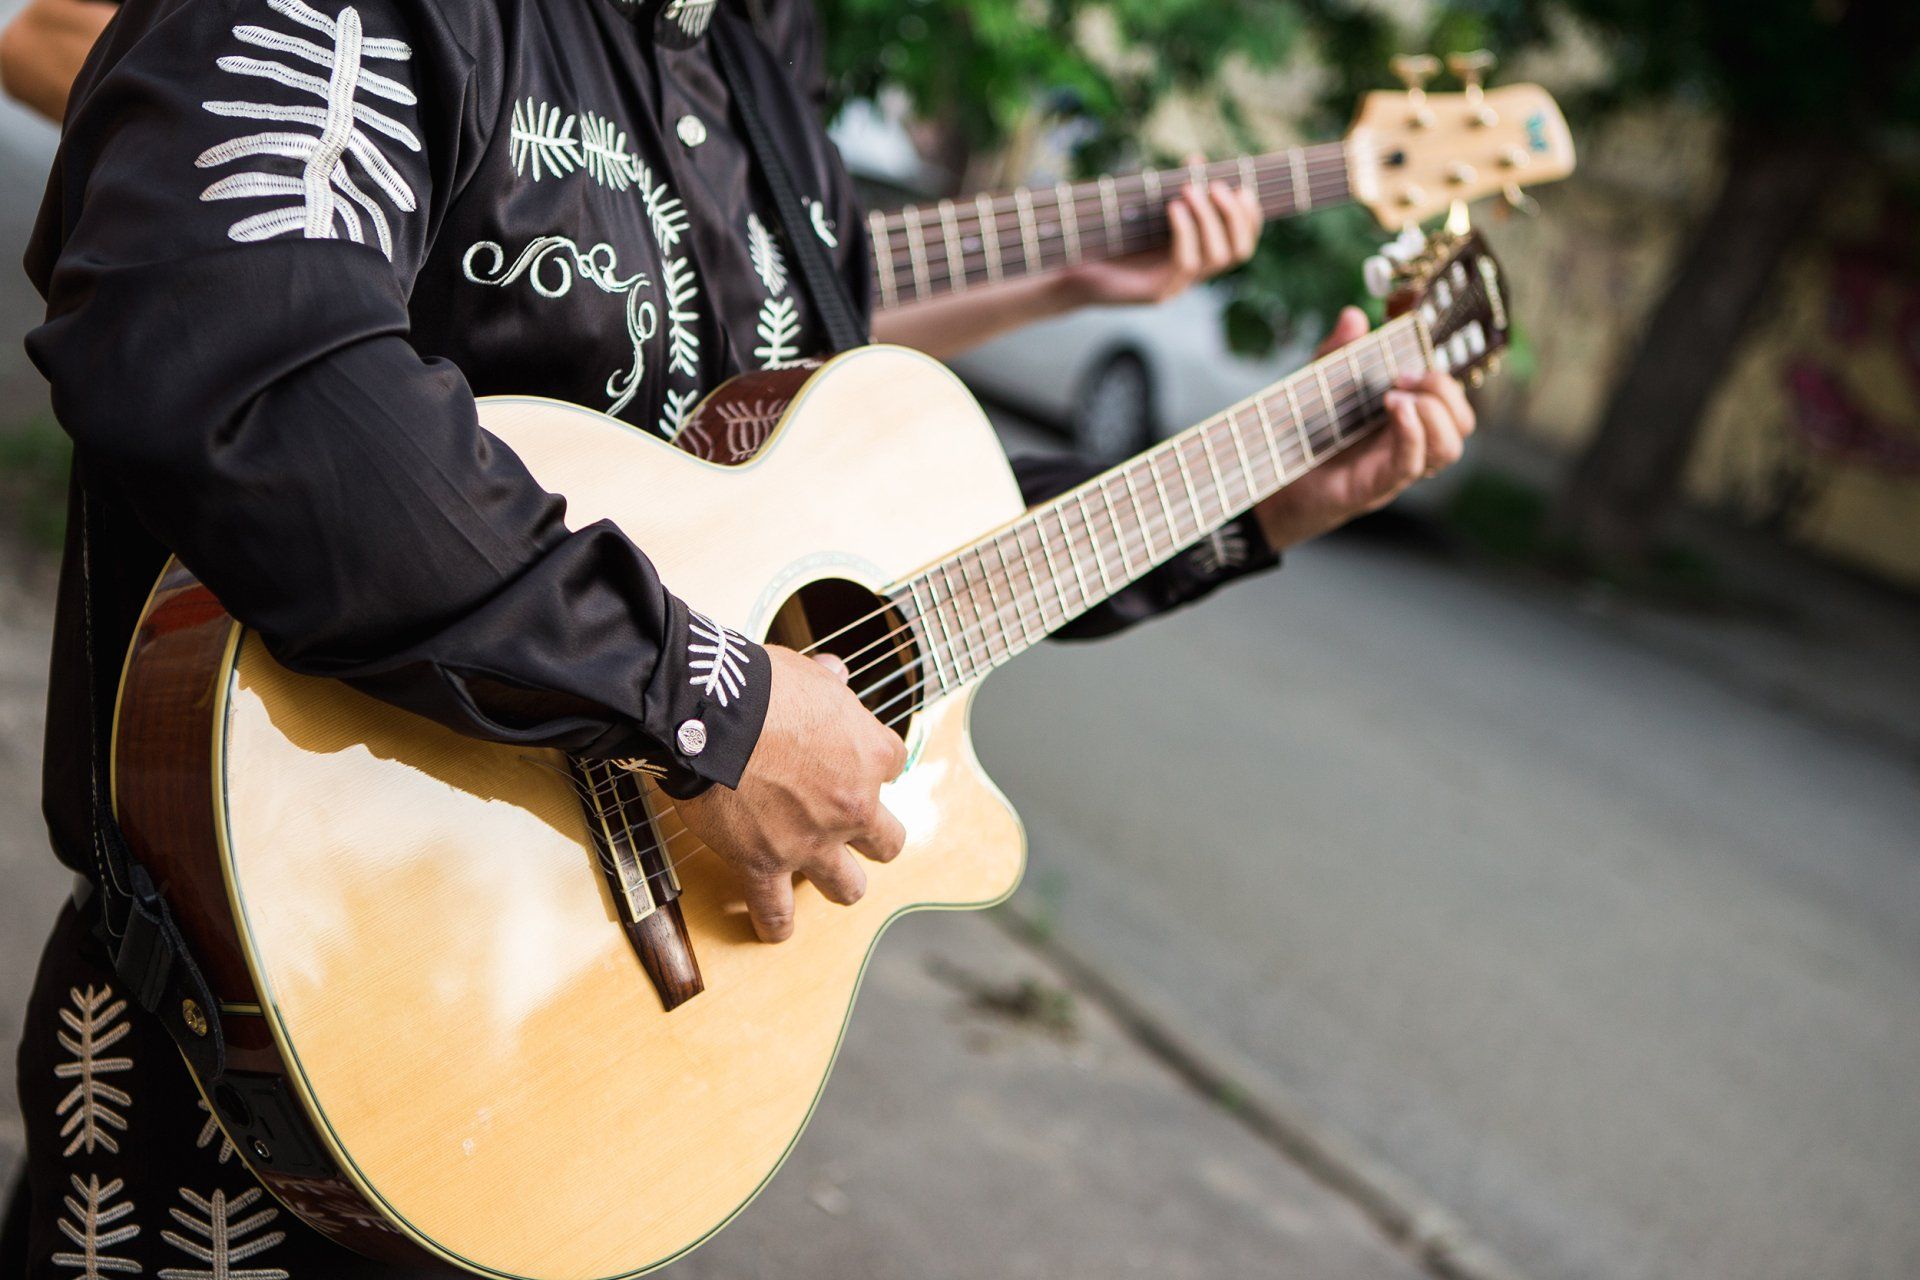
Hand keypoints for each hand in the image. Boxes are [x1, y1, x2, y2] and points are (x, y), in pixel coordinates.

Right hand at [673, 647, 907, 942]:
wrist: (714, 715)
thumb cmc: (758, 686)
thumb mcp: (805, 672)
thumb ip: (827, 682)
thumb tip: (836, 673)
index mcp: (869, 754)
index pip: (893, 765)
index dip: (871, 765)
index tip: (852, 762)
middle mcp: (852, 805)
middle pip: (888, 841)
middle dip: (873, 839)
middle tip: (854, 831)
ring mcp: (812, 842)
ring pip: (848, 887)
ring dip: (839, 884)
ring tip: (826, 880)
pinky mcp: (765, 864)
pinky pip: (776, 911)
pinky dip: (775, 923)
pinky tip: (775, 928)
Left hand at [1060, 157, 1261, 307]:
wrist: (1070, 270)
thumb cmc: (1107, 238)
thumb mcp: (1145, 209)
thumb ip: (1174, 189)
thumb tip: (1197, 158)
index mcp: (1195, 255)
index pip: (1242, 243)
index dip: (1250, 218)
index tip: (1243, 188)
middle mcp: (1192, 275)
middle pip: (1238, 252)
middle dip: (1233, 216)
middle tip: (1215, 186)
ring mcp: (1176, 286)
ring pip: (1215, 257)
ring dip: (1208, 219)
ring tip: (1188, 190)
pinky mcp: (1157, 293)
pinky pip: (1185, 263)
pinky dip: (1185, 232)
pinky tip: (1173, 208)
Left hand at [1254, 306, 1476, 550]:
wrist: (1274, 476)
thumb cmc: (1305, 431)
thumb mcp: (1321, 381)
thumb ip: (1339, 350)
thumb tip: (1354, 315)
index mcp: (1407, 416)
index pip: (1451, 399)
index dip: (1443, 378)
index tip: (1409, 361)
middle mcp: (1410, 442)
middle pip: (1462, 422)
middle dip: (1445, 391)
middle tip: (1405, 378)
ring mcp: (1397, 466)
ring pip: (1449, 446)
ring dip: (1434, 414)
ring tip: (1395, 398)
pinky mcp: (1377, 485)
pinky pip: (1413, 463)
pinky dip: (1413, 434)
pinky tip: (1397, 410)